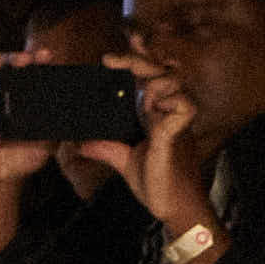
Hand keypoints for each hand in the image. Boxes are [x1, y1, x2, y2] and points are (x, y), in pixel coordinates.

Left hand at [98, 47, 206, 231]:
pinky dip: (170, 102)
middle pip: (160, 71)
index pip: (150, 77)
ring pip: (173, 81)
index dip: (138, 59)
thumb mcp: (125, 162)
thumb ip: (106, 148)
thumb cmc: (159, 184)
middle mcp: (168, 112)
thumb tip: (80, 144)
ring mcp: (176, 120)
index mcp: (156, 114)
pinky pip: (184, 105)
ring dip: (154, 82)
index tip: (110, 55)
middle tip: (110, 60)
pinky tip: (155, 110)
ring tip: (140, 101)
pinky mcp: (180, 132)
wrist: (174, 208)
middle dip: (137, 60)